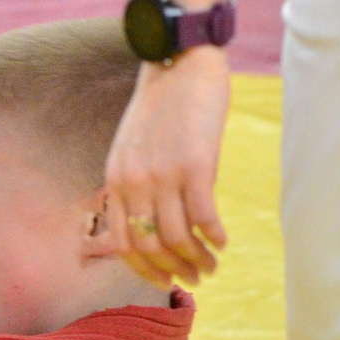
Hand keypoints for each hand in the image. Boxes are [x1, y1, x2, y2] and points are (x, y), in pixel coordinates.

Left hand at [103, 46, 230, 287]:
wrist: (179, 60)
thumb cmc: (161, 104)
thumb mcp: (132, 146)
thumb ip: (136, 183)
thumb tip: (156, 223)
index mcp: (116, 180)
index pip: (123, 243)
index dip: (145, 269)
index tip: (165, 279)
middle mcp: (134, 182)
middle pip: (150, 247)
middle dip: (174, 271)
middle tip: (196, 278)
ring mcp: (164, 175)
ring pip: (177, 237)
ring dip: (198, 259)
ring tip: (212, 265)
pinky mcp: (195, 165)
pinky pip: (204, 216)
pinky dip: (214, 236)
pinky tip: (223, 241)